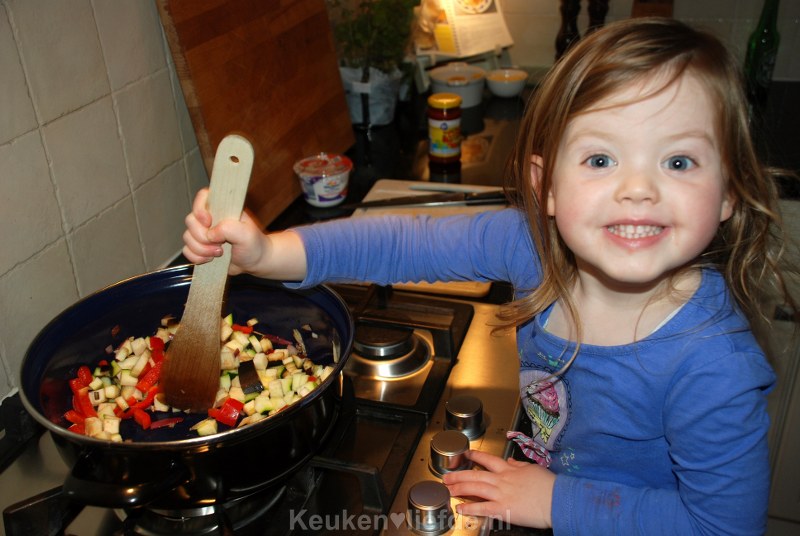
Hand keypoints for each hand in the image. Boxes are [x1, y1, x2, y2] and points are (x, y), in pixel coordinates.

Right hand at [182, 188, 306, 279]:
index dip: (200, 209)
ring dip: (201, 249)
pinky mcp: (200, 247)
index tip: (208, 222)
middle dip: (202, 237)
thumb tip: (210, 234)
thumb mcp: (247, 234)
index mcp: (222, 209)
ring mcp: (204, 233)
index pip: (203, 196)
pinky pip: (187, 250)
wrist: (256, 262)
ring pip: (188, 237)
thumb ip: (229, 229)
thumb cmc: (254, 245)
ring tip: (220, 253)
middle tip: (220, 245)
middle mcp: (211, 218)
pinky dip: (197, 257)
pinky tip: (211, 259)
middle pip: (191, 220)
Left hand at [441, 450, 554, 528]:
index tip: (465, 454)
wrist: (558, 499)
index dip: (475, 456)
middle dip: (459, 475)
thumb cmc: (549, 485)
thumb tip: (509, 461)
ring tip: (448, 489)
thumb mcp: (533, 468)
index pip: (488, 459)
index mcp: (510, 469)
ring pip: (475, 488)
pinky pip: (483, 508)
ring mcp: (502, 494)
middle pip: (475, 474)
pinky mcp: (504, 509)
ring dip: (459, 488)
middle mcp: (503, 479)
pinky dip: (470, 508)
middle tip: (446, 476)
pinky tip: (460, 508)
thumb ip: (518, 465)